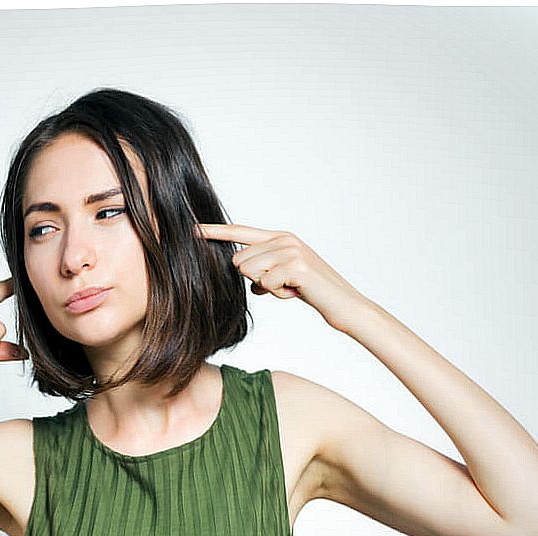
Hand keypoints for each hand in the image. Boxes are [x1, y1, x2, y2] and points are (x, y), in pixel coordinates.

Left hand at [195, 223, 369, 331]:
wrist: (344, 305)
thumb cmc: (312, 291)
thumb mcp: (282, 277)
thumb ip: (261, 269)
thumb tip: (241, 269)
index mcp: (280, 237)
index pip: (240, 232)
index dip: (215, 232)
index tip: (192, 228)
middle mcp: (285, 238)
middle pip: (239, 261)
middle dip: (256, 280)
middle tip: (283, 285)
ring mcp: (291, 250)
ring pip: (250, 272)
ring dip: (268, 288)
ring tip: (290, 288)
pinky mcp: (296, 266)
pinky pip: (265, 285)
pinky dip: (278, 295)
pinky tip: (297, 293)